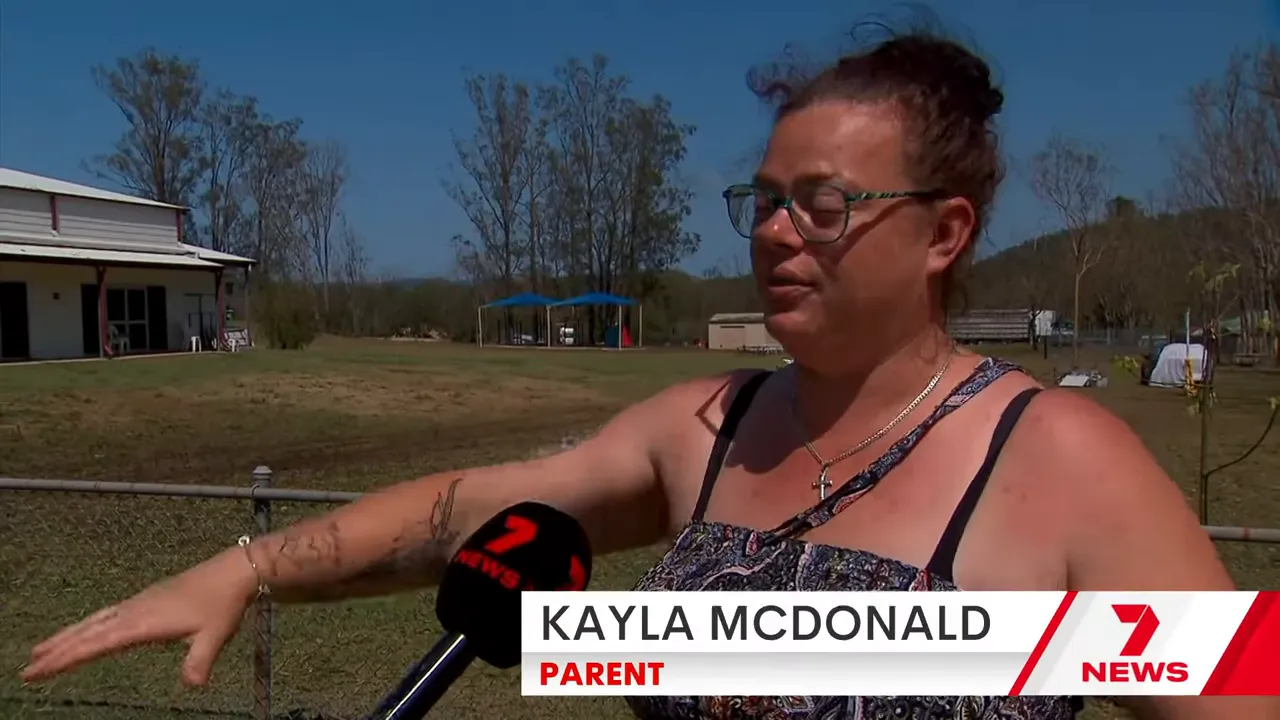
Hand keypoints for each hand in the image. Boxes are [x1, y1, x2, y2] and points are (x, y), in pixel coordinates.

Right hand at [21, 550, 257, 685]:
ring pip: (93, 622)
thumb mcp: (214, 636)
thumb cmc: (223, 605)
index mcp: (143, 622)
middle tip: (26, 670)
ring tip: (40, 651)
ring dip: (66, 637)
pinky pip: (106, 616)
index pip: (96, 644)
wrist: (233, 572)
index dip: (66, 659)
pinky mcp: (145, 601)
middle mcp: (134, 611)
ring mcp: (138, 604)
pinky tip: (84, 632)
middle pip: (87, 632)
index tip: (38, 670)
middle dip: (56, 651)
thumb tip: (192, 685)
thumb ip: (199, 661)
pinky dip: (87, 626)